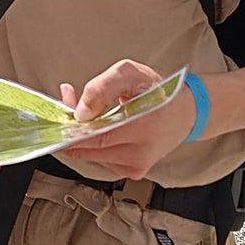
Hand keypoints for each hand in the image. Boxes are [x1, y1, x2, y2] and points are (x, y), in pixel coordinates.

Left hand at [60, 59, 196, 179]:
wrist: (187, 112)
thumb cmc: (161, 91)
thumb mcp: (131, 73)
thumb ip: (102, 87)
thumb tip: (81, 111)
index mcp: (142, 128)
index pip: (94, 138)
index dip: (69, 130)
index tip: (57, 117)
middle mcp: (139, 153)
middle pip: (88, 149)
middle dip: (71, 127)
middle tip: (67, 102)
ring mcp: (136, 166)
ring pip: (91, 155)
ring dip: (80, 135)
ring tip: (85, 110)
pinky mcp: (133, 171)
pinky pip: (101, 158)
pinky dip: (92, 143)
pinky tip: (97, 126)